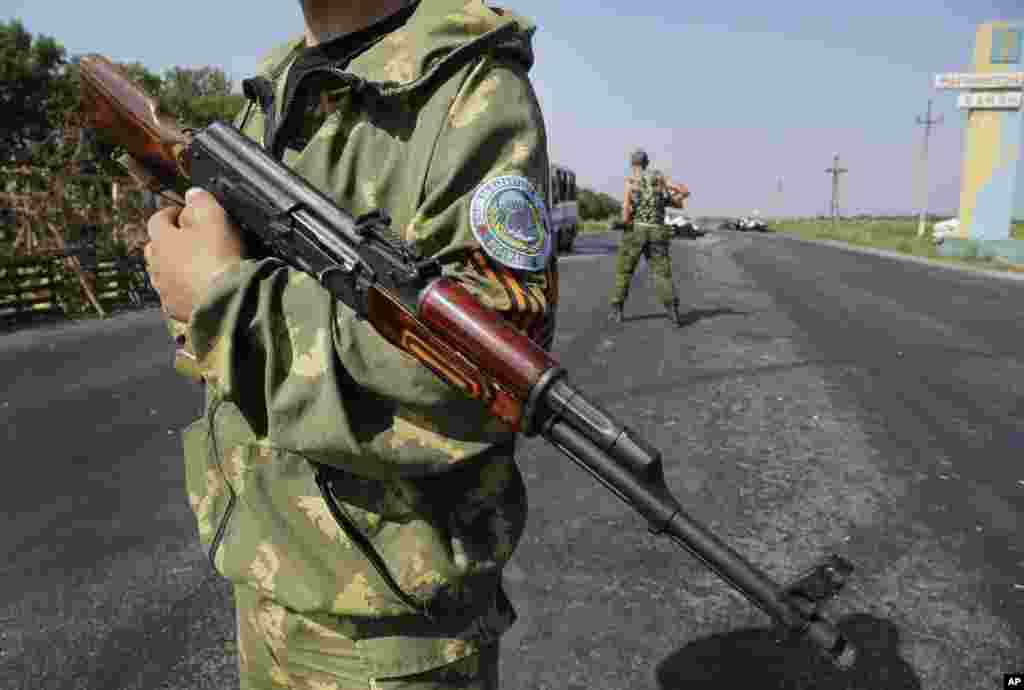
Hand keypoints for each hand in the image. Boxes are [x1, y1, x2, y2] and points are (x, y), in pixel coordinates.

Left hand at [145, 188, 243, 321]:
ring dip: (176, 267)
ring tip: (199, 266)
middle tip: (191, 240)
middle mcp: (157, 265)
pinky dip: (185, 289)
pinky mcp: (175, 309)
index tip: (185, 213)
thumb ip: (201, 201)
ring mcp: (164, 289)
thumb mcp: (214, 217)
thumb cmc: (218, 256)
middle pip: (156, 248)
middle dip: (170, 242)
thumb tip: (192, 193)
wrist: (225, 301)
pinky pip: (176, 295)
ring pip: (165, 273)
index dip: (171, 213)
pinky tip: (202, 288)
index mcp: (162, 240)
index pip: (157, 219)